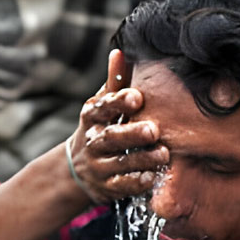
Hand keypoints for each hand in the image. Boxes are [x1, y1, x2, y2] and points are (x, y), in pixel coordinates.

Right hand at [65, 49, 168, 202]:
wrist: (76, 169)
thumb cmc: (100, 127)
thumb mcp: (102, 106)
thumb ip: (114, 83)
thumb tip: (120, 51)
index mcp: (92, 116)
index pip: (103, 107)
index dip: (119, 102)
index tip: (137, 97)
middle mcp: (92, 141)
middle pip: (111, 138)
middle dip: (132, 134)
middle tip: (154, 130)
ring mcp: (98, 166)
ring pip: (119, 163)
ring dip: (141, 159)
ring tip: (163, 154)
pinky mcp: (106, 187)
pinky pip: (120, 186)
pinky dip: (135, 183)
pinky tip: (151, 177)